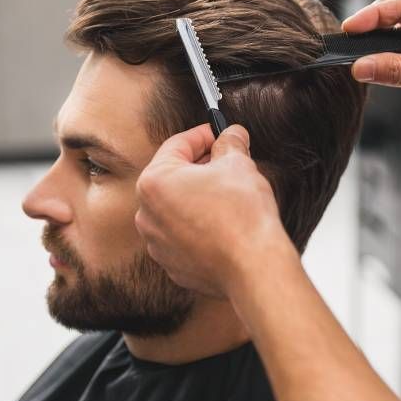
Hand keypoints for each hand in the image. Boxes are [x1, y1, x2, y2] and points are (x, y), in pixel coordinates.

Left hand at [134, 123, 297, 298]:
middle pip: (173, 177)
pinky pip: (184, 236)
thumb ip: (230, 143)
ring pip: (177, 208)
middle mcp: (146, 214)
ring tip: (229, 194)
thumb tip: (231, 135)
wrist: (253, 267)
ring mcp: (157, 244)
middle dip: (201, 166)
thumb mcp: (239, 164)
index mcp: (154, 182)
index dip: (204, 134)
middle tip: (228, 160)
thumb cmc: (242, 214)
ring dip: (199, 197)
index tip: (220, 132)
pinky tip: (225, 224)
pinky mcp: (173, 265)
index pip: (177, 145)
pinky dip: (200, 226)